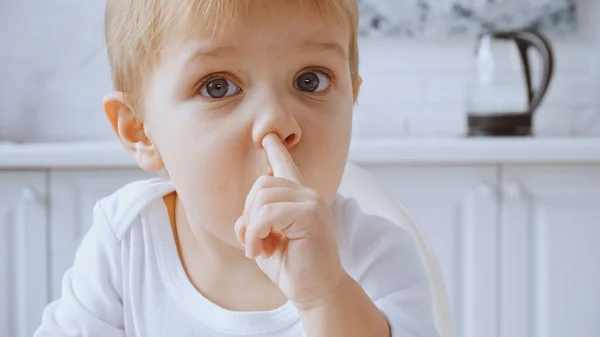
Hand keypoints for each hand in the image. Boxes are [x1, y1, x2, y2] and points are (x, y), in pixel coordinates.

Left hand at [234, 133, 345, 309]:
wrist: (316, 292)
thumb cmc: (292, 268)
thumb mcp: (265, 241)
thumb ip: (254, 222)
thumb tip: (243, 218)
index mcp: (298, 199)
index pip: (286, 167)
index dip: (276, 150)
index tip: (268, 136)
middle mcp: (307, 194)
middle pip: (262, 184)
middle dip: (249, 215)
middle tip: (255, 243)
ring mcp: (311, 202)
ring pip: (262, 197)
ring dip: (251, 228)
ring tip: (259, 249)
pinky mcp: (311, 215)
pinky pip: (268, 213)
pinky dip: (256, 233)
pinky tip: (261, 251)